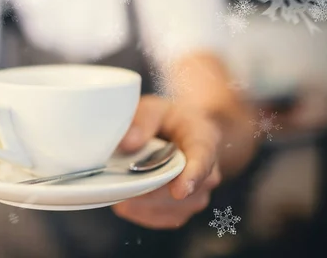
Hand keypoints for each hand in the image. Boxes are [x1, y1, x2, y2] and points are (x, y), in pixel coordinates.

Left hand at [112, 95, 221, 228]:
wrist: (183, 137)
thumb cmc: (169, 121)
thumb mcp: (155, 108)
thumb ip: (142, 120)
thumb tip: (128, 142)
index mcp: (205, 141)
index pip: (203, 160)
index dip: (191, 177)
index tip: (179, 190)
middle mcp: (208, 175)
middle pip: (177, 191)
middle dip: (145, 186)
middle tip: (118, 174)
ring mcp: (196, 198)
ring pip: (163, 208)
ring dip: (137, 197)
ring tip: (122, 178)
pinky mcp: (180, 213)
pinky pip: (155, 218)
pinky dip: (135, 208)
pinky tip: (127, 192)